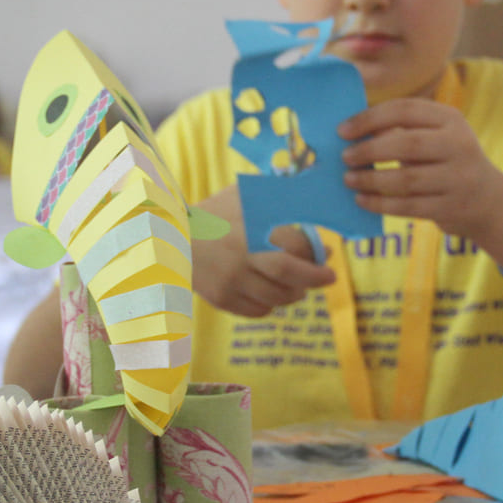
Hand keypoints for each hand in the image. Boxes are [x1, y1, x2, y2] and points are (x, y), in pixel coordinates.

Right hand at [190, 184, 334, 317]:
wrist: (172, 236)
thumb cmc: (217, 213)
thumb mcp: (246, 195)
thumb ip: (279, 195)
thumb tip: (315, 193)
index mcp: (251, 227)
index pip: (296, 247)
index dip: (317, 253)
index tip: (330, 254)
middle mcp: (241, 256)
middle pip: (290, 276)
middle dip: (315, 279)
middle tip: (329, 278)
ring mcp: (230, 281)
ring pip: (277, 298)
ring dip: (295, 293)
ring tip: (299, 285)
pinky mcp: (221, 298)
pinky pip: (258, 310)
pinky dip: (271, 304)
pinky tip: (272, 293)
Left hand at [338, 97, 502, 239]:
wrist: (487, 199)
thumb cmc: (446, 162)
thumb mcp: (435, 137)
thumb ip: (403, 130)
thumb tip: (352, 132)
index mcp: (452, 119)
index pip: (405, 110)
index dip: (370, 118)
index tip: (342, 130)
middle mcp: (459, 146)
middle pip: (407, 144)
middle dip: (369, 150)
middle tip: (345, 157)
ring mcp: (458, 179)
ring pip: (406, 179)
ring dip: (371, 180)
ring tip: (349, 179)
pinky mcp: (451, 208)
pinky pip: (408, 206)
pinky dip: (380, 203)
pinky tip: (362, 200)